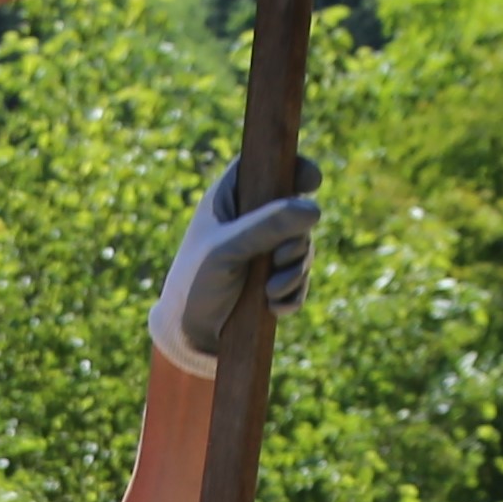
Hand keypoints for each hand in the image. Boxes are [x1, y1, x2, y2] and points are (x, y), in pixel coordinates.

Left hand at [150, 162, 322, 378]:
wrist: (188, 335)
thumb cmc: (195, 282)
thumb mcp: (226, 249)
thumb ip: (266, 226)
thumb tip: (314, 209)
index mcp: (232, 198)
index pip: (268, 166)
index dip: (293, 166)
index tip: (311, 179)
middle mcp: (252, 220)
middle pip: (297, 210)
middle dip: (295, 239)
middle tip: (278, 258)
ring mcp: (267, 250)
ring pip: (304, 248)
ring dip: (294, 272)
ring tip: (270, 291)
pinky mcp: (275, 280)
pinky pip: (301, 280)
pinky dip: (292, 293)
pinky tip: (273, 306)